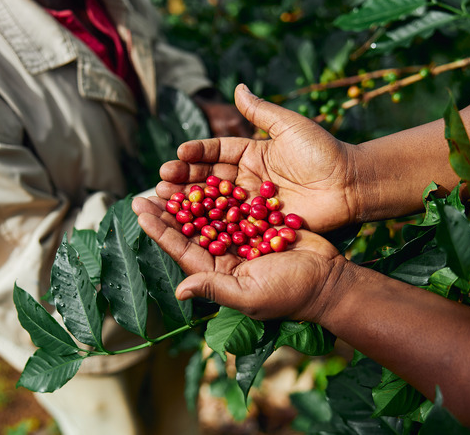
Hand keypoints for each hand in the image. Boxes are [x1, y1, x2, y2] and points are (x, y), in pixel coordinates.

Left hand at [132, 196, 350, 322]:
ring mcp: (242, 239)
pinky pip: (235, 205)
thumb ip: (215, 289)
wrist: (329, 279)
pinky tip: (206, 174)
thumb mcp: (250, 295)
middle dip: (169, 210)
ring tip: (172, 177)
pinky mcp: (259, 224)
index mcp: (217, 273)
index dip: (160, 230)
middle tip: (148, 189)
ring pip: (210, 214)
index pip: (181, 249)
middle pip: (191, 229)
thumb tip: (179, 291)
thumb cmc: (291, 293)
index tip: (140, 210)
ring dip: (191, 197)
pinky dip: (220, 191)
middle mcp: (225, 256)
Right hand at [162, 84, 367, 232]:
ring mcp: (253, 204)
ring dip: (190, 203)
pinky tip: (190, 226)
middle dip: (184, 179)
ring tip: (165, 200)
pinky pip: (233, 225)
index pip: (217, 152)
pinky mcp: (261, 225)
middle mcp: (248, 179)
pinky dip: (212, 226)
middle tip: (161, 181)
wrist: (350, 184)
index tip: (178, 153)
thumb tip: (238, 87)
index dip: (197, 153)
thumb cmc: (323, 151)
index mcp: (253, 154)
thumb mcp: (290, 126)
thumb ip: (261, 111)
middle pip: (210, 179)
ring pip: (216, 203)